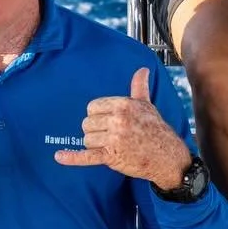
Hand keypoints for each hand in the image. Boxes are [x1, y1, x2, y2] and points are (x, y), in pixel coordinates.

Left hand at [54, 68, 191, 188]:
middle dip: (96, 131)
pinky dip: (72, 158)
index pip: (92, 107)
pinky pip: (86, 156)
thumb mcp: (147, 105)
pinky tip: (59, 156)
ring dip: (95, 145)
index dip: (98, 116)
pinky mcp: (111, 157)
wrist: (168, 157)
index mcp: (123, 105)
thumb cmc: (156, 130)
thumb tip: (142, 70)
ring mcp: (114, 139)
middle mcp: (117, 120)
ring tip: (113, 146)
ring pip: (87, 140)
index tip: (108, 122)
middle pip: (87, 123)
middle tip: (113, 136)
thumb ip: (139, 87)